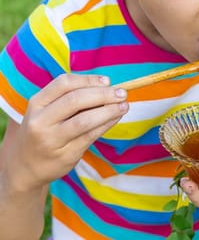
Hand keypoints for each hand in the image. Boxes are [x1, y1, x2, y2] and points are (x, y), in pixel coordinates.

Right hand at [1, 74, 127, 191]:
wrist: (25, 166)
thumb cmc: (43, 131)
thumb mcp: (46, 111)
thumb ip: (70, 98)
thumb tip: (107, 85)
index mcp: (36, 104)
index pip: (64, 84)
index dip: (89, 80)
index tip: (108, 81)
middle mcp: (41, 121)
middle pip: (75, 100)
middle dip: (103, 94)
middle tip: (122, 93)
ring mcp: (52, 140)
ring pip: (84, 120)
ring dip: (109, 111)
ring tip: (125, 106)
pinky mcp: (65, 155)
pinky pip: (90, 136)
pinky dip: (107, 124)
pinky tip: (116, 118)